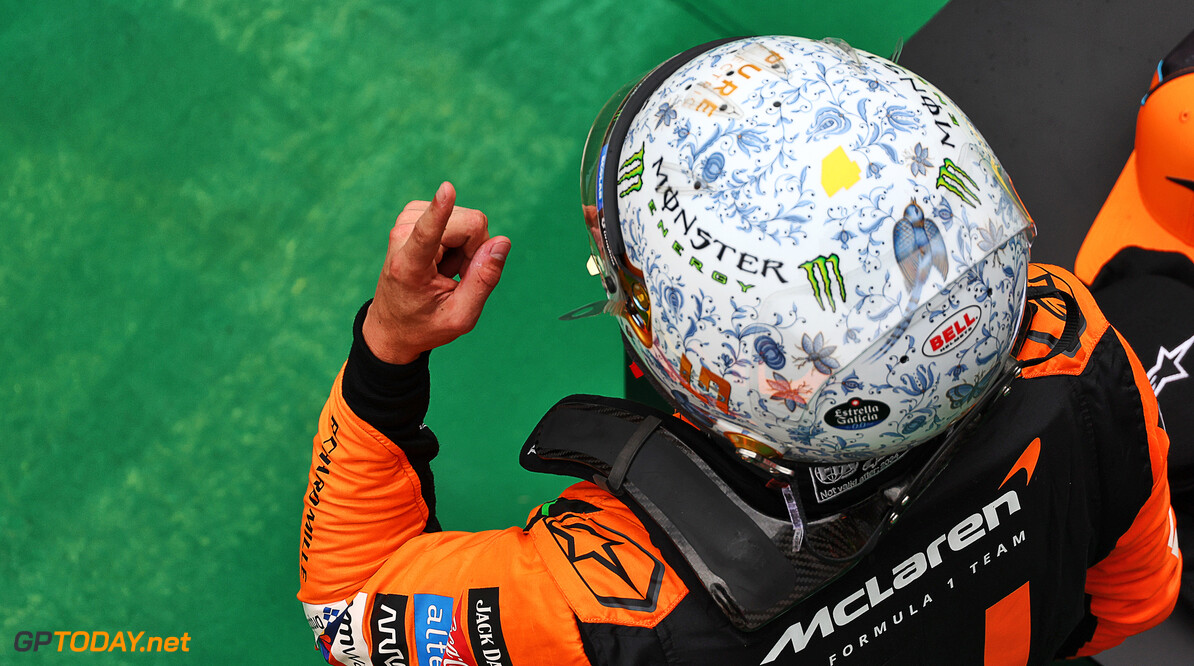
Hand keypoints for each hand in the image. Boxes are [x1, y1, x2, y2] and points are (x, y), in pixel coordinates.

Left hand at [362, 182, 510, 363]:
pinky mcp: (412, 213)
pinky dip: (457, 239)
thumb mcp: (461, 317)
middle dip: (475, 250)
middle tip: (455, 278)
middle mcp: (402, 237)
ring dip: (464, 247)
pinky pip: (458, 216)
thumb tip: (502, 241)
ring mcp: (405, 220)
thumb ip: (484, 280)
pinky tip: (441, 259)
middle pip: (469, 223)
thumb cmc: (426, 324)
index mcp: (409, 267)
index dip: (440, 210)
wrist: (392, 324)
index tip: (447, 189)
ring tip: (443, 272)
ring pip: (467, 218)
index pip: (427, 233)